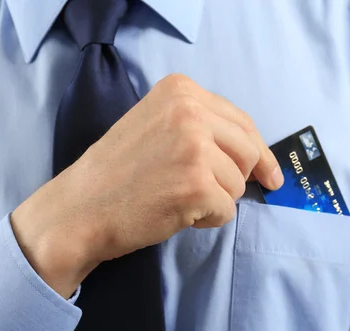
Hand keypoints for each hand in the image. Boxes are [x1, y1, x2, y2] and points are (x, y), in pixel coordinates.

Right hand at [11, 74, 282, 297]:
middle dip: (237, 178)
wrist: (79, 208)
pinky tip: (176, 213)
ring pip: (238, 184)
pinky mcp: (196, 185)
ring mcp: (194, 148)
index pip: (242, 122)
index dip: (260, 153)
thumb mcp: (157, 125)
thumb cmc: (118, 172)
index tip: (270, 174)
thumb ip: (202, 127)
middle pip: (249, 151)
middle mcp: (190, 111)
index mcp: (181, 91)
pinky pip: (227, 210)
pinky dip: (207, 219)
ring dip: (216, 200)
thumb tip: (254, 154)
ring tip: (177, 198)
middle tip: (211, 193)